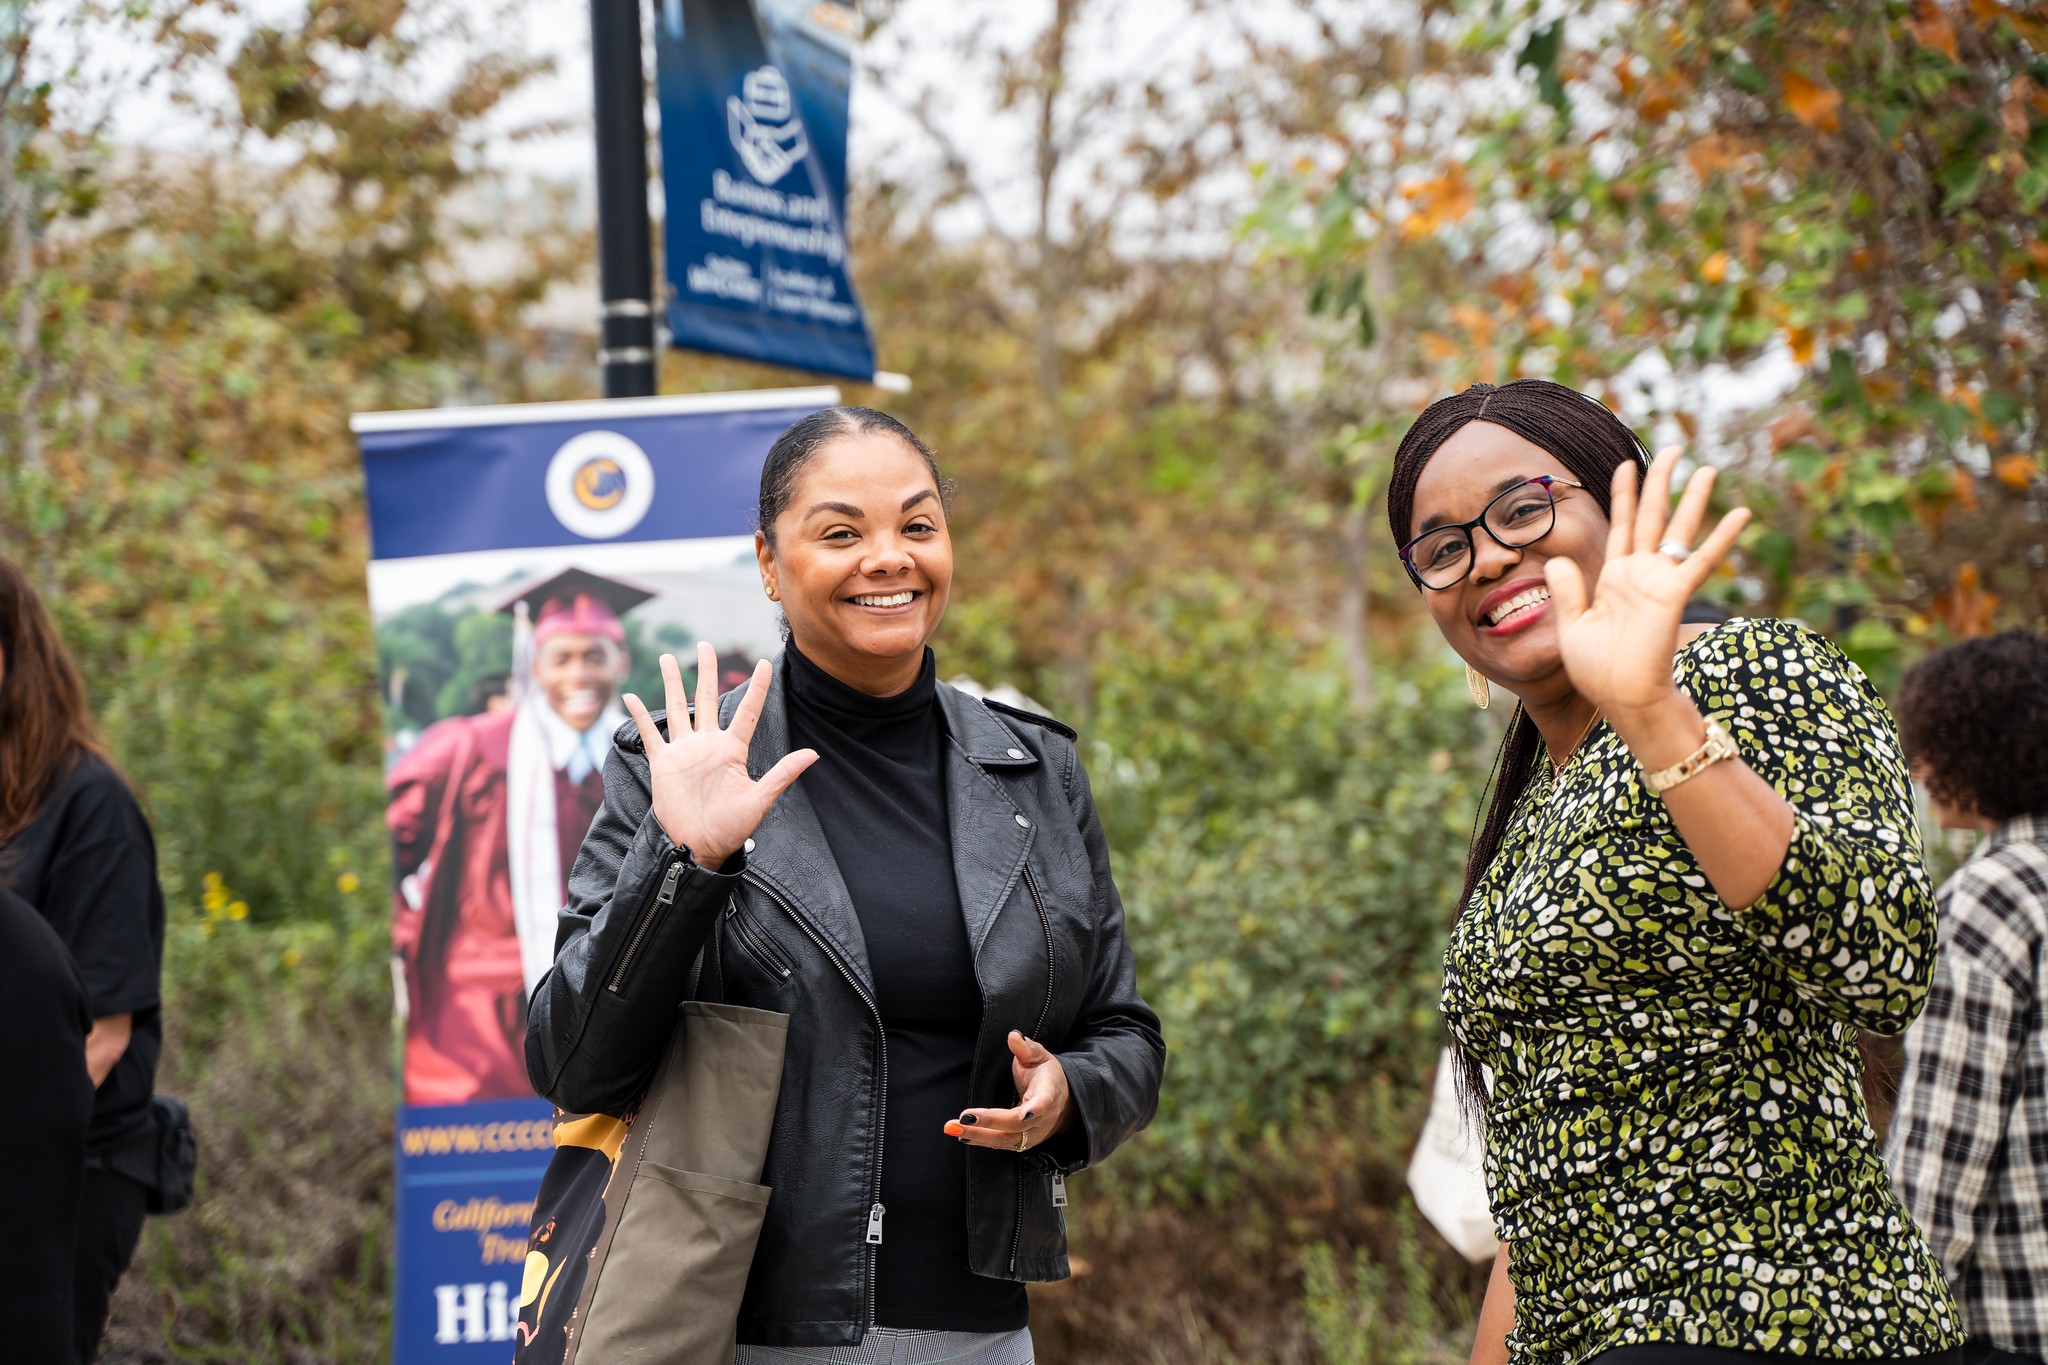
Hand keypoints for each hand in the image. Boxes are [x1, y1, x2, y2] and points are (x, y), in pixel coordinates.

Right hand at [620, 642, 817, 870]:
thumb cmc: (731, 828)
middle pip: (708, 699)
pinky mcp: (662, 764)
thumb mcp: (760, 800)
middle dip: (707, 672)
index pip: (747, 712)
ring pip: (678, 708)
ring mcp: (684, 752)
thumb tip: (813, 754)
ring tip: (669, 658)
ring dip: (673, 684)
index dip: (757, 688)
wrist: (697, 847)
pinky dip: (640, 717)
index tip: (766, 664)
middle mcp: (708, 745)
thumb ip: (783, 774)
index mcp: (733, 750)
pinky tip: (630, 697)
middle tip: (705, 645)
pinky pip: (650, 735)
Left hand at [943, 1032, 1073, 1152]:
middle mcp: (1042, 1119)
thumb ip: (1027, 1048)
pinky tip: (962, 1135)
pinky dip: (980, 1141)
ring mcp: (1033, 1134)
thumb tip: (1013, 1036)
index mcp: (1049, 1095)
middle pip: (1016, 1126)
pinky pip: (1001, 1144)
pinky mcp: (1022, 1143)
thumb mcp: (1041, 1057)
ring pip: (1006, 1140)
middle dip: (988, 1123)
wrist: (1064, 1104)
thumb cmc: (1048, 1077)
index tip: (1022, 1114)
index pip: (1043, 1104)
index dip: (1034, 1110)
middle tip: (963, 1117)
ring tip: (953, 1128)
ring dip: (978, 1136)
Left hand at [1545, 447, 1750, 724]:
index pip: (1622, 524)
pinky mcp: (1673, 595)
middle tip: (1674, 449)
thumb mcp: (1572, 624)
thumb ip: (1568, 590)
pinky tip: (1740, 514)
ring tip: (1707, 467)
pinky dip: (1721, 538)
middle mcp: (1640, 573)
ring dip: (1693, 499)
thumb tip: (1559, 558)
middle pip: (1653, 517)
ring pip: (1679, 530)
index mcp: (1614, 577)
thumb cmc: (1597, 669)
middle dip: (1661, 482)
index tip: (1627, 462)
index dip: (1625, 494)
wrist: (1619, 698)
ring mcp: (1659, 581)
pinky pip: (1701, 561)